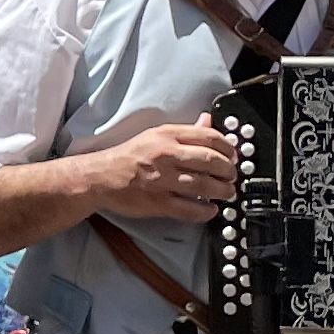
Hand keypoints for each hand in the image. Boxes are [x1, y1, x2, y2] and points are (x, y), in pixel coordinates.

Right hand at [90, 122, 236, 222]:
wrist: (100, 177)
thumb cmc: (128, 156)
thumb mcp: (155, 136)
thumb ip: (185, 131)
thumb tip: (207, 121)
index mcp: (166, 135)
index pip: (208, 137)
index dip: (228, 147)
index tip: (233, 155)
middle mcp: (166, 155)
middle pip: (211, 161)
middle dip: (229, 171)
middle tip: (232, 176)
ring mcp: (162, 180)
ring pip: (204, 186)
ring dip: (222, 191)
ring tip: (227, 193)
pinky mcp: (158, 202)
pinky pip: (189, 209)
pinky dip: (205, 211)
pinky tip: (211, 209)